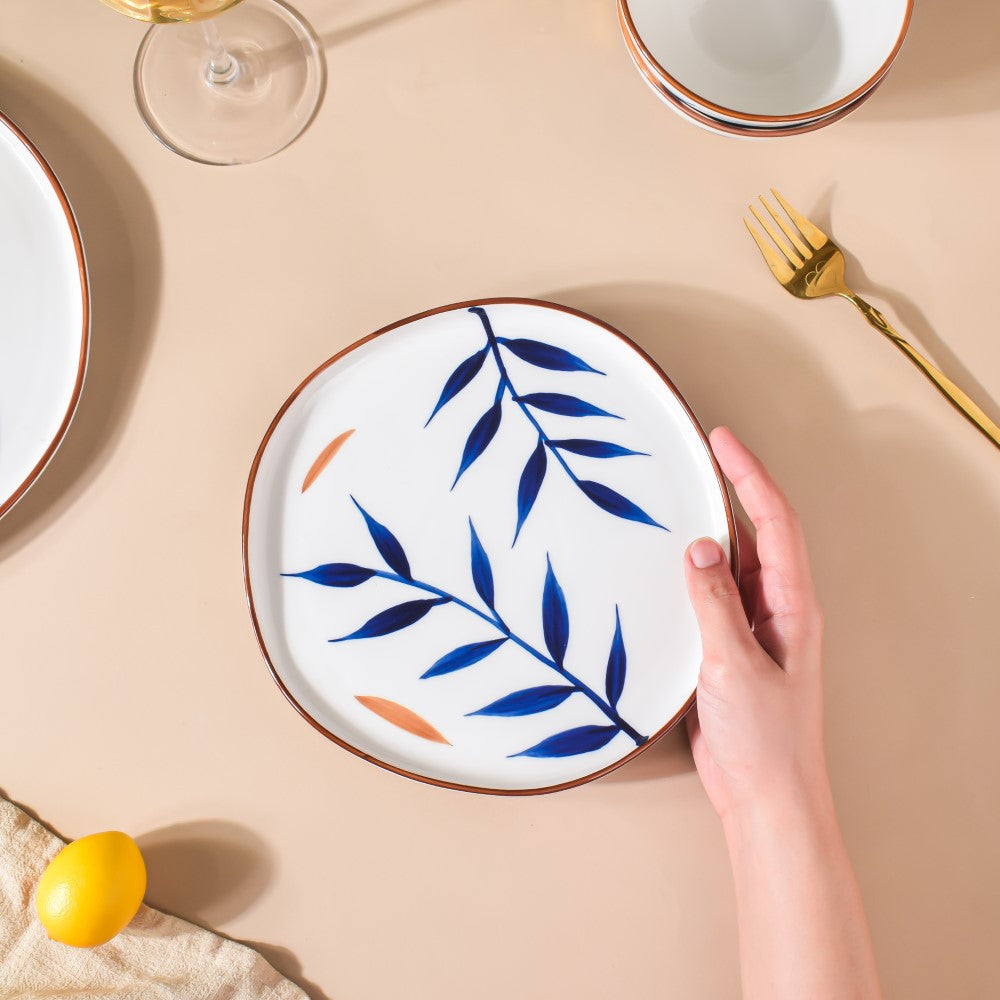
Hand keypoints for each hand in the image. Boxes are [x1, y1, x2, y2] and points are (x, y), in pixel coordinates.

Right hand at [684, 427, 827, 823]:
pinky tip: (667, 564)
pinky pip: (711, 593)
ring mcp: (752, 627)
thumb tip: (701, 549)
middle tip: (699, 454)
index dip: (749, 477)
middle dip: (731, 489)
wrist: (764, 795)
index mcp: (791, 606)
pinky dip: (691, 570)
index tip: (722, 442)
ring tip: (680, 495)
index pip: (775, 524)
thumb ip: (715, 606)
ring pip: (732, 562)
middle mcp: (776, 608)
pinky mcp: (728, 646)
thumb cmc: (765, 740)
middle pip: (756, 533)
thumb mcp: (735, 666)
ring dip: (710, 527)